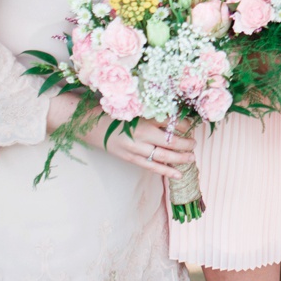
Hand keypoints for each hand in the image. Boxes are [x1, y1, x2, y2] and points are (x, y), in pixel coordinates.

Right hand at [48, 93, 194, 178]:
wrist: (86, 123)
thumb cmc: (111, 111)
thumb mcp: (132, 106)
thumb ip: (151, 110)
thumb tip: (174, 114)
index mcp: (141, 117)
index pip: (170, 122)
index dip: (184, 124)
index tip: (192, 124)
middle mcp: (140, 133)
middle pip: (169, 141)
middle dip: (186, 143)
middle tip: (195, 142)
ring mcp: (134, 148)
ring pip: (163, 156)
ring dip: (180, 157)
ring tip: (192, 157)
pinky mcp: (129, 158)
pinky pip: (151, 166)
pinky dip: (166, 171)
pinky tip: (178, 174)